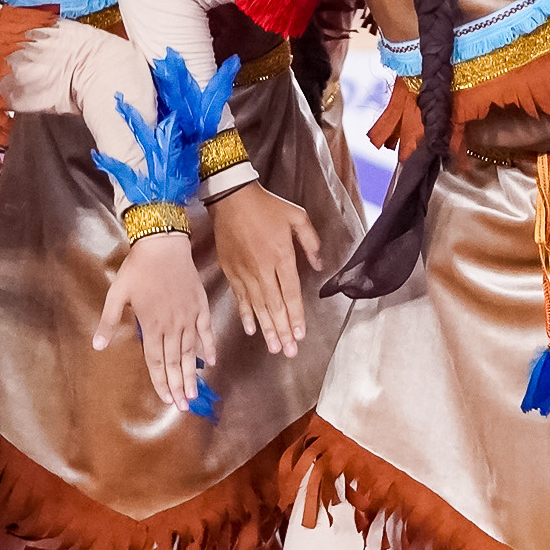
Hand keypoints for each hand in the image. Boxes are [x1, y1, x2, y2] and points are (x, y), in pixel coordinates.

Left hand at [94, 229, 214, 408]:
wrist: (163, 245)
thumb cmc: (138, 268)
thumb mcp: (117, 293)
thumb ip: (108, 321)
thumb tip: (97, 345)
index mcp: (151, 325)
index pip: (156, 361)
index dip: (161, 382)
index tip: (166, 400)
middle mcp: (172, 326)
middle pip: (175, 362)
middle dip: (179, 386)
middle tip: (183, 406)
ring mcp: (189, 317)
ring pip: (191, 352)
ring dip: (193, 374)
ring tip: (195, 392)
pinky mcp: (200, 306)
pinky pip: (206, 331)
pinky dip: (209, 347)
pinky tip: (211, 362)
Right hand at [210, 181, 323, 355]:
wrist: (232, 197)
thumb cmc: (267, 206)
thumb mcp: (297, 217)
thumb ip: (311, 242)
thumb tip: (318, 266)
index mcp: (282, 256)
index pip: (291, 293)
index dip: (296, 316)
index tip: (301, 335)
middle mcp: (263, 268)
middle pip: (275, 306)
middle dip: (283, 331)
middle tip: (289, 351)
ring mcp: (245, 271)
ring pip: (258, 306)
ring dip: (267, 329)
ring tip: (274, 348)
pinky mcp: (231, 271)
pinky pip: (240, 298)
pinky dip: (246, 315)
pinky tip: (252, 330)